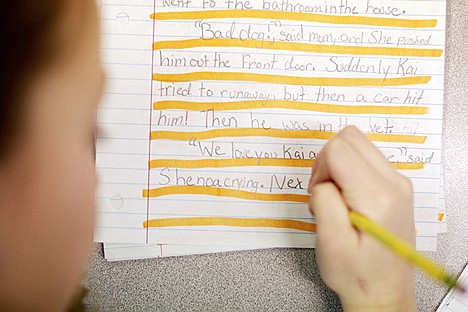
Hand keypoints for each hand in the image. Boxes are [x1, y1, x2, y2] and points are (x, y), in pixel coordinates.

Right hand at [309, 126, 416, 311]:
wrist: (384, 291)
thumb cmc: (358, 274)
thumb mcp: (330, 243)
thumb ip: (323, 201)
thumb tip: (323, 180)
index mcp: (378, 197)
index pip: (339, 149)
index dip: (319, 169)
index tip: (318, 194)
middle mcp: (394, 183)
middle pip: (349, 137)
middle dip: (326, 161)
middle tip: (323, 192)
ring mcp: (397, 182)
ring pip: (356, 144)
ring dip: (336, 164)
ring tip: (334, 198)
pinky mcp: (394, 185)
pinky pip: (363, 157)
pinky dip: (346, 170)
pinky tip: (344, 196)